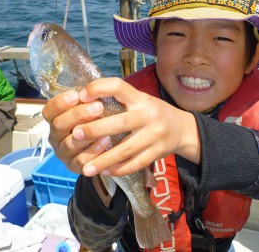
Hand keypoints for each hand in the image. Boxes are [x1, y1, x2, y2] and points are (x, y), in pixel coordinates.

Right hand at [42, 90, 109, 172]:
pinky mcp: (75, 167)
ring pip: (69, 144)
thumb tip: (95, 87)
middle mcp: (56, 137)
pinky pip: (81, 160)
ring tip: (104, 124)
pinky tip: (107, 140)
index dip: (60, 103)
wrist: (109, 149)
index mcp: (56, 120)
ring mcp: (64, 153)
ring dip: (87, 133)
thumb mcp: (92, 109)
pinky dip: (94, 150)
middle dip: (78, 115)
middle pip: (59, 126)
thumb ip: (89, 100)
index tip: (76, 95)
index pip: (49, 111)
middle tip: (98, 107)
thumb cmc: (98, 123)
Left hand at [72, 77, 200, 176]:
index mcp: (140, 98)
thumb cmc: (154, 112)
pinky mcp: (158, 152)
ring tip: (85, 168)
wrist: (183, 128)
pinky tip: (105, 172)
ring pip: (126, 150)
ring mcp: (154, 135)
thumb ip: (119, 100)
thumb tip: (84, 102)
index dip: (98, 89)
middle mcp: (148, 115)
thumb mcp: (140, 100)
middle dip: (95, 130)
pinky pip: (135, 164)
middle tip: (75, 135)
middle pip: (119, 123)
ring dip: (103, 160)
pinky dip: (119, 169)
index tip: (81, 97)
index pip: (118, 86)